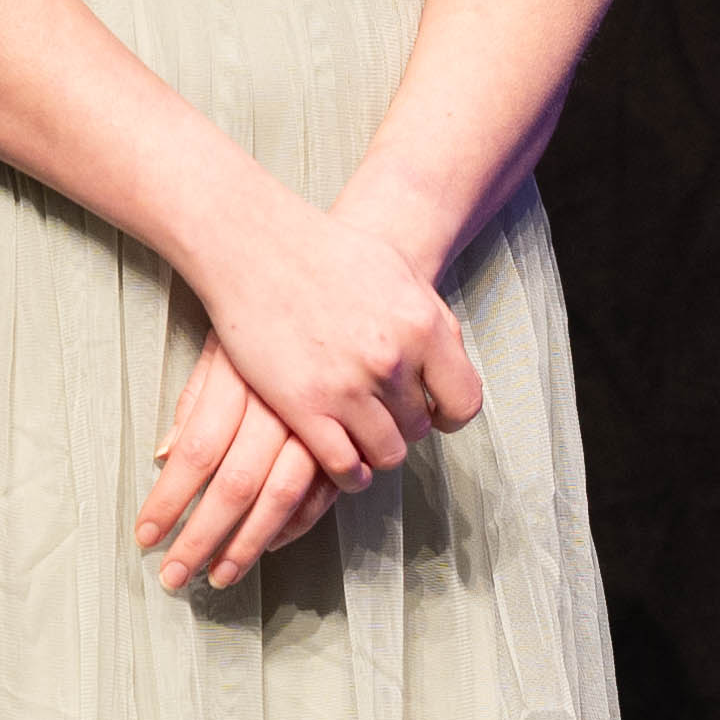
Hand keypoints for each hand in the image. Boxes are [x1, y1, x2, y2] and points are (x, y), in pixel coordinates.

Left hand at [136, 341, 340, 593]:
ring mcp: (319, 423)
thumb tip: (162, 455)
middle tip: (174, 576)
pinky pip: (323, 493)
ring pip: (280, 497)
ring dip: (247, 543)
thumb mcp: (224, 345)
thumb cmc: (270, 317)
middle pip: (233, 484)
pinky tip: (269, 544)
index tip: (146, 536)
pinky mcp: (350, 435)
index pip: (193, 453)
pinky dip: (295, 525)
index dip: (167, 500)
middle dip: (200, 537)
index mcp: (240, 381)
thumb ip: (195, 400)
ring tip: (219, 574)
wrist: (343, 285)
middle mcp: (279, 405)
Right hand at [174, 186, 482, 494]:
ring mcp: (347, 386)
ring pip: (386, 452)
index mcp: (422, 325)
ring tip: (362, 434)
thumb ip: (431, 323)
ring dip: (377, 448)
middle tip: (381, 411)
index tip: (435, 414)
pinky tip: (346, 465)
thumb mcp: (398, 274)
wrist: (256, 246)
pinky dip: (350, 473)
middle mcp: (391, 360)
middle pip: (418, 427)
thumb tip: (447, 368)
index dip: (450, 414)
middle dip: (403, 423)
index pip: (463, 401)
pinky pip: (344, 465)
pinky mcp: (304, 407)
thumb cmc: (326, 253)